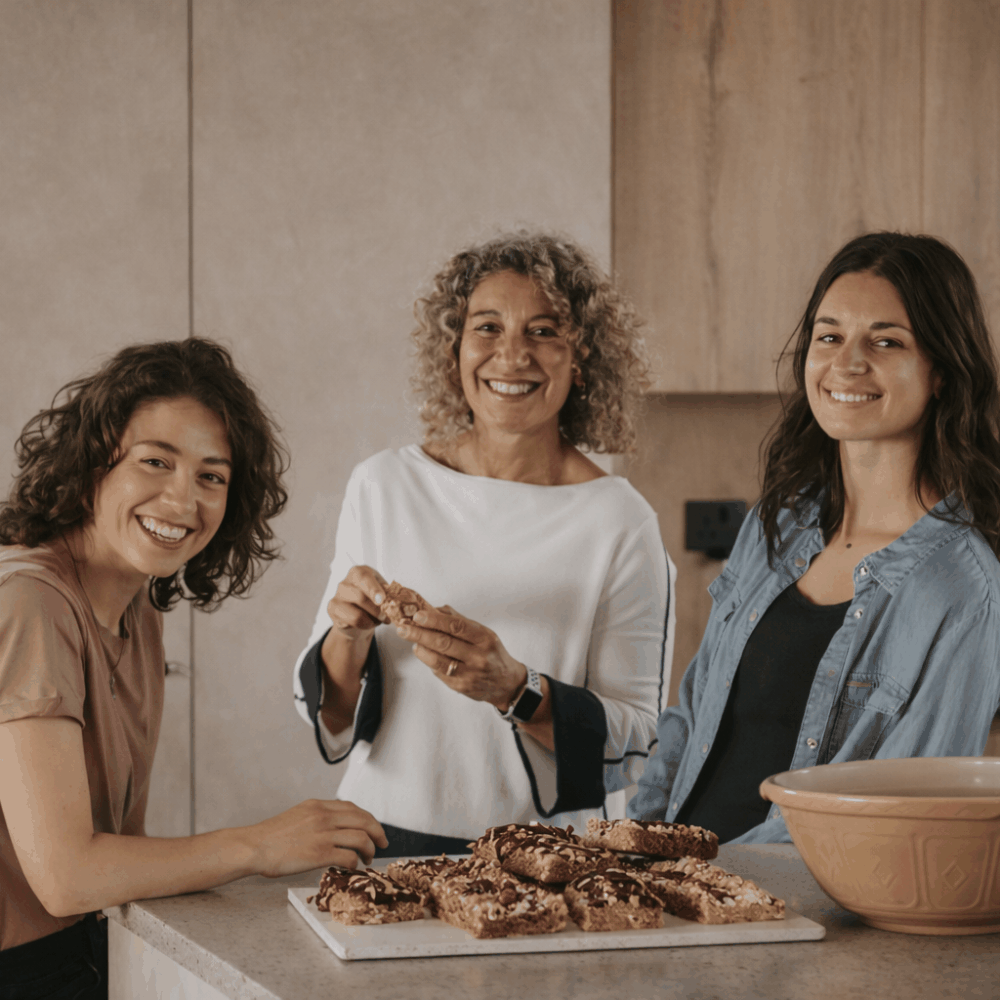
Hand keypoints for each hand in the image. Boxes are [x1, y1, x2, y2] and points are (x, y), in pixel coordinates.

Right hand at [247, 799, 387, 877]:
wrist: (254, 846)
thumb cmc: (272, 836)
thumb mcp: (299, 815)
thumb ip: (318, 817)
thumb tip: (336, 827)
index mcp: (319, 805)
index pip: (353, 808)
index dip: (368, 819)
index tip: (374, 829)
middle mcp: (324, 816)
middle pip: (364, 820)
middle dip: (378, 833)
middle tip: (382, 844)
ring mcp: (323, 834)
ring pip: (361, 838)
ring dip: (370, 850)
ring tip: (368, 858)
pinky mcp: (320, 853)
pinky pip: (349, 856)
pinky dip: (355, 863)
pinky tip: (352, 867)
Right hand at [325, 565, 388, 642]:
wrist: (358, 614)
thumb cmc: (373, 599)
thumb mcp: (383, 591)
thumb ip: (390, 593)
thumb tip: (404, 596)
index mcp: (358, 572)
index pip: (364, 578)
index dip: (373, 589)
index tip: (381, 600)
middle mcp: (345, 582)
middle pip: (360, 598)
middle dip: (377, 611)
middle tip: (388, 617)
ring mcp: (337, 596)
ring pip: (356, 614)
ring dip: (373, 620)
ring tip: (379, 621)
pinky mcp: (332, 610)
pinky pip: (352, 622)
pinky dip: (365, 625)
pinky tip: (368, 623)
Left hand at [395, 605, 527, 707]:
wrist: (506, 683)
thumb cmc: (492, 653)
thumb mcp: (484, 633)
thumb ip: (460, 621)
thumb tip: (435, 609)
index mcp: (484, 639)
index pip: (456, 627)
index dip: (435, 620)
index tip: (418, 615)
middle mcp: (478, 657)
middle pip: (444, 643)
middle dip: (420, 634)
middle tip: (403, 628)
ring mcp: (469, 674)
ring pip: (438, 661)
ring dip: (421, 649)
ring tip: (412, 641)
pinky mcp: (460, 687)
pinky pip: (439, 673)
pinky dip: (429, 661)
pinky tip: (424, 654)